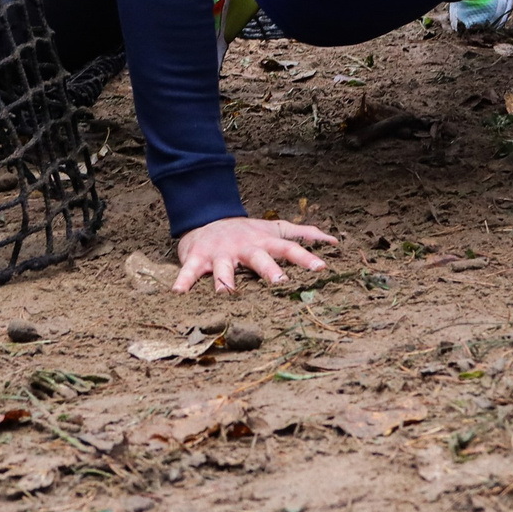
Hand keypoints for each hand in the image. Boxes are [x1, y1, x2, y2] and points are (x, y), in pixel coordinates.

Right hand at [174, 216, 332, 292]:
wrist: (206, 217)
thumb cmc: (246, 231)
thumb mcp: (275, 229)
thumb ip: (303, 234)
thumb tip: (335, 242)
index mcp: (264, 243)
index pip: (289, 249)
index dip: (305, 258)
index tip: (322, 268)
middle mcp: (244, 247)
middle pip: (259, 259)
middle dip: (269, 271)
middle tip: (280, 284)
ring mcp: (220, 253)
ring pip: (224, 268)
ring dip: (226, 281)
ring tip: (227, 294)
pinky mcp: (198, 258)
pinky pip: (189, 271)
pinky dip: (183, 281)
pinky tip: (178, 294)